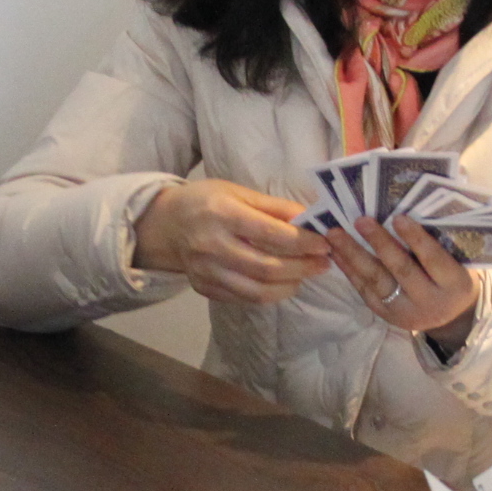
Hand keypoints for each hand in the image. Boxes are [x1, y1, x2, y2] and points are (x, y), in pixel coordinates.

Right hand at [133, 180, 329, 306]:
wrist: (167, 224)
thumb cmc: (206, 201)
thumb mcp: (239, 192)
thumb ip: (275, 207)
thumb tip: (311, 219)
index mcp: (223, 214)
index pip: (272, 234)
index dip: (304, 242)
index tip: (324, 244)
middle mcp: (212, 246)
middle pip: (267, 267)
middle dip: (302, 267)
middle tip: (323, 263)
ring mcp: (206, 271)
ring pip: (257, 290)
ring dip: (289, 286)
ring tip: (305, 275)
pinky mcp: (204, 288)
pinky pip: (244, 298)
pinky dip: (269, 294)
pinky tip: (283, 284)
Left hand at [323, 214, 477, 342]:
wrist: (450, 314)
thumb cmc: (454, 273)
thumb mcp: (459, 259)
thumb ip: (441, 237)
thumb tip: (416, 200)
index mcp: (455, 284)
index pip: (434, 260)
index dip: (416, 239)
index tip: (399, 217)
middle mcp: (430, 301)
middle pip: (402, 270)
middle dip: (380, 244)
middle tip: (361, 220)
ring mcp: (405, 311)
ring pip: (377, 281)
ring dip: (354, 255)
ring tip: (336, 234)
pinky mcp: (385, 314)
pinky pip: (364, 289)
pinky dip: (349, 269)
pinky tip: (336, 252)